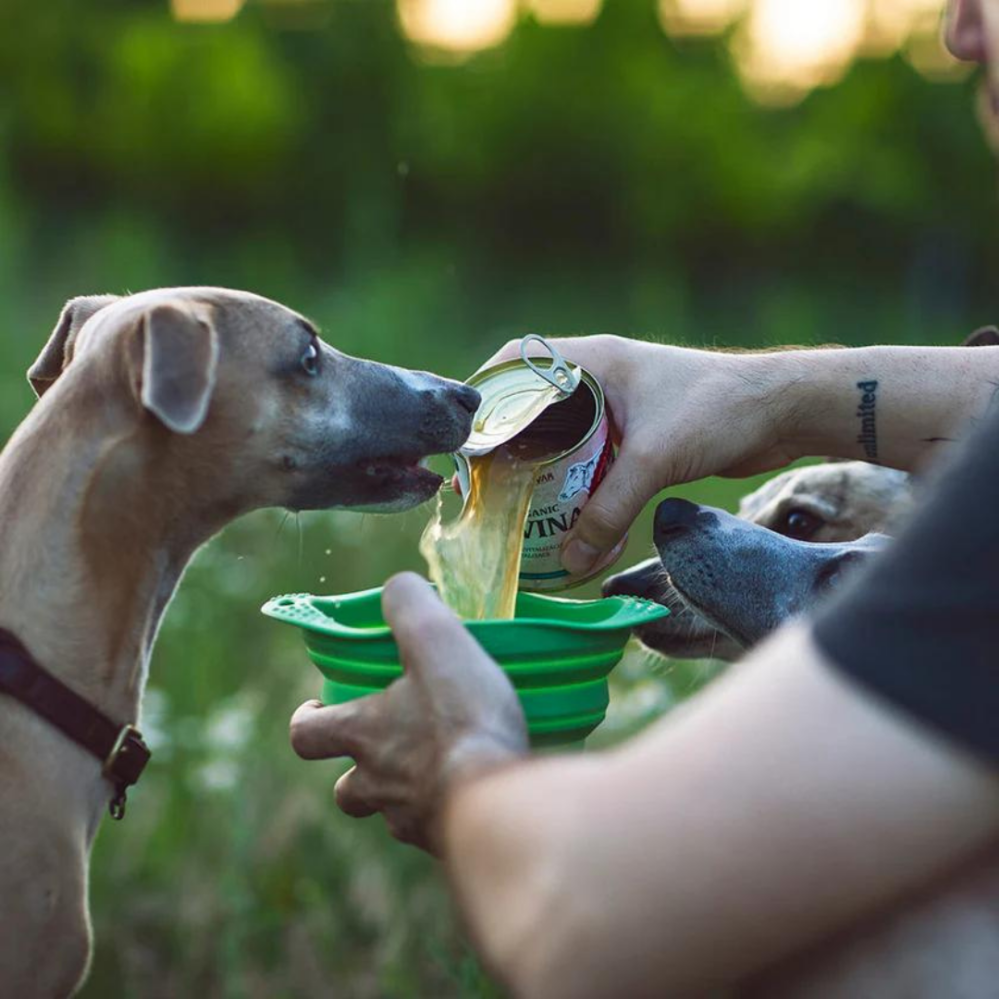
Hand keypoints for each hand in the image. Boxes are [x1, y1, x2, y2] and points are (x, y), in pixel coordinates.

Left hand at [289, 573, 528, 852]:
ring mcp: (413, 820)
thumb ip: (410, 605)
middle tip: (381, 749)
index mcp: (364, 735)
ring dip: (403, 794)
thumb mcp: (435, 641)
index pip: (305, 736)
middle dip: (355, 772)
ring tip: (436, 770)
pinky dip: (447, 812)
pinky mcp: (449, 843)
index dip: (306, 721)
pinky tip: (475, 793)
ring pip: (392, 814)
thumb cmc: (460, 719)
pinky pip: (437, 829)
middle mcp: (378, 785)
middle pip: (345, 792)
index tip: (317, 710)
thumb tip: (396, 586)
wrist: (498, 803)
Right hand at [480, 336, 795, 576]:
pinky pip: (591, 449)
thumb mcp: (654, 460)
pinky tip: (565, 505)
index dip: (485, 393)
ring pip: (562, 428)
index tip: (465, 434)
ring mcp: (619, 402)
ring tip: (515, 497)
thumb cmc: (720, 411)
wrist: (784, 411)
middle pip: (532, 400)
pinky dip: (574, 473)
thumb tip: (569, 560)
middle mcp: (600, 376)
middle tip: (484, 479)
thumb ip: (608, 510)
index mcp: (593, 360)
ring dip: (542, 459)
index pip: (517, 361)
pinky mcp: (639, 428)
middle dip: (507, 437)